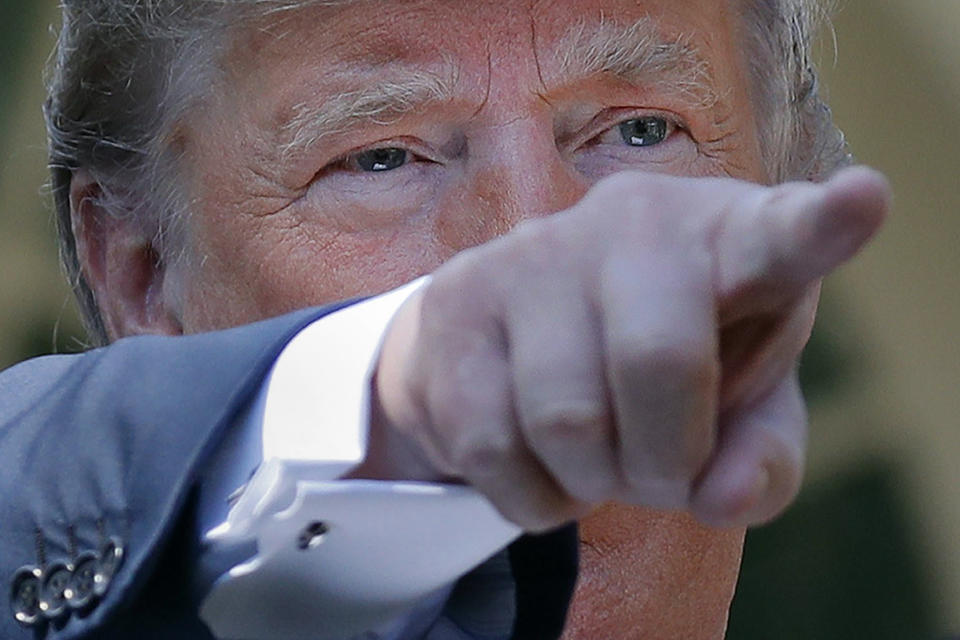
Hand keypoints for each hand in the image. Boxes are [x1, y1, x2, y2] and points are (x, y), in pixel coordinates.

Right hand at [362, 167, 888, 531]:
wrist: (513, 336)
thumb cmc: (657, 366)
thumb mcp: (736, 410)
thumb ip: (761, 456)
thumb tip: (720, 498)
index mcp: (727, 236)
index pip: (780, 234)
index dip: (823, 224)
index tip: (861, 202)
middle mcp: (628, 221)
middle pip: (657, 363)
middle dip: (662, 461)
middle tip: (659, 473)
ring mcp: (529, 252)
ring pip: (565, 419)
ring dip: (591, 482)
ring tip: (595, 461)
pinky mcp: (453, 300)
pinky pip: (489, 445)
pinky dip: (530, 494)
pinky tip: (541, 464)